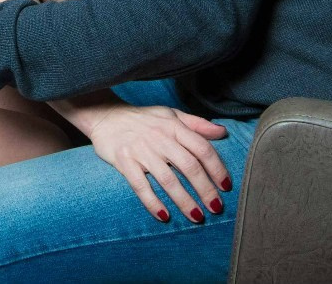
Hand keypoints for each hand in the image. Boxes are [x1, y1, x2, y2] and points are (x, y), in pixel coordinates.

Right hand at [87, 103, 231, 222]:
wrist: (105, 115)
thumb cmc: (143, 118)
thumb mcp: (171, 114)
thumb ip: (197, 124)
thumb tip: (223, 132)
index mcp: (174, 126)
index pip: (202, 148)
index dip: (217, 168)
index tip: (226, 186)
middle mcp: (159, 137)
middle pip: (189, 166)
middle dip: (205, 190)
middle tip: (216, 208)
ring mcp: (141, 149)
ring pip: (167, 179)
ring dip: (184, 201)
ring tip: (197, 217)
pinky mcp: (123, 160)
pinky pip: (140, 185)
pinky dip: (152, 202)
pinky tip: (163, 216)